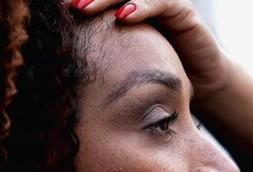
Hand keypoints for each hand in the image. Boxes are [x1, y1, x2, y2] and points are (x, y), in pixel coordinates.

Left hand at [69, 0, 232, 103]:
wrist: (201, 81)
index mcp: (126, 8)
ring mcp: (164, 2)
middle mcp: (143, 0)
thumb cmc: (157, 72)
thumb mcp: (123, 61)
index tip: (51, 9)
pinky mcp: (183, 11)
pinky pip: (162, 1)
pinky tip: (123, 16)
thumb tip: (55, 61)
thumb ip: (99, 53)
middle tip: (64, 5)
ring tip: (83, 7)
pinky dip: (141, 5)